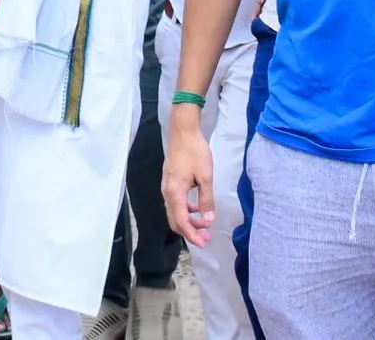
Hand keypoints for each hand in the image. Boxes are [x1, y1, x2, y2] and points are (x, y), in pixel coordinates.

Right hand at [161, 118, 217, 246]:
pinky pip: (175, 203)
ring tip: (204, 225)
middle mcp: (167, 192)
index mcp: (175, 192)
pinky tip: (197, 209)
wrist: (183, 131)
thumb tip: (208, 219)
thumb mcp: (205, 176)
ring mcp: (167, 187)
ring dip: (189, 222)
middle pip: (175, 220)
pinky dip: (186, 211)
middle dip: (190, 232)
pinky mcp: (169, 182)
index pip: (181, 222)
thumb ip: (206, 199)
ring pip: (175, 212)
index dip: (192, 235)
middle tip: (206, 237)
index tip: (204, 243)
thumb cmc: (195, 151)